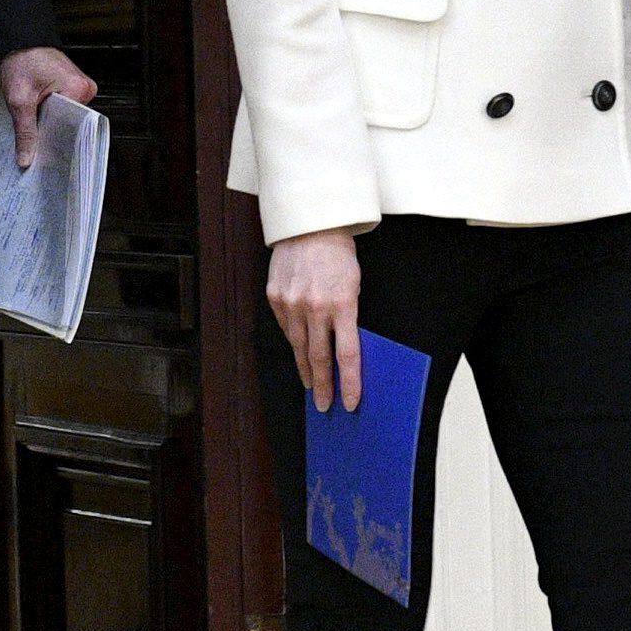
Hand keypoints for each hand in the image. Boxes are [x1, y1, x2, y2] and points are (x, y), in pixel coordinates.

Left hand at [0, 46, 96, 166]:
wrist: (18, 43)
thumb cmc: (21, 61)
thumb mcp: (19, 100)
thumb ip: (24, 131)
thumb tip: (27, 157)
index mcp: (78, 88)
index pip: (72, 126)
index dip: (55, 139)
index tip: (43, 151)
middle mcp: (85, 87)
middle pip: (71, 123)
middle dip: (52, 130)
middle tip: (36, 136)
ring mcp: (81, 86)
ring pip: (67, 117)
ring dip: (52, 121)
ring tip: (37, 119)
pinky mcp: (74, 86)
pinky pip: (66, 107)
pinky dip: (53, 113)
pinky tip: (42, 113)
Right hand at [269, 228, 367, 410]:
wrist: (309, 225)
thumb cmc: (339, 254)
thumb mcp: (355, 284)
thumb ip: (349, 315)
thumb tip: (346, 348)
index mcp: (342, 305)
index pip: (348, 356)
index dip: (349, 383)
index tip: (351, 402)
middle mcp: (315, 307)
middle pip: (320, 359)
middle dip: (323, 387)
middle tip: (324, 406)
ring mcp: (292, 304)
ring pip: (299, 348)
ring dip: (306, 370)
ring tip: (311, 385)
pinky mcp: (275, 298)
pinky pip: (286, 328)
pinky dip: (294, 343)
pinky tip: (299, 352)